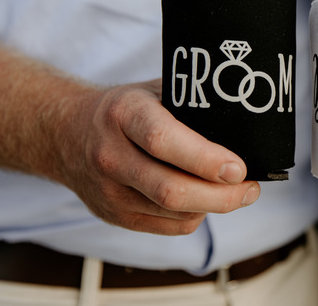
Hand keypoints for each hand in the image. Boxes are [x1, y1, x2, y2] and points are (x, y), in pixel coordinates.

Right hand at [60, 79, 259, 234]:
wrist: (67, 133)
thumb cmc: (125, 110)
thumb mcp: (154, 90)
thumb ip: (192, 103)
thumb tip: (245, 122)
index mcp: (124, 114)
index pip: (163, 142)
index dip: (205, 159)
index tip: (238, 168)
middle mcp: (111, 154)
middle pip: (171, 190)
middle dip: (222, 196)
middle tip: (251, 189)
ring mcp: (109, 190)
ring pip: (174, 214)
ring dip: (214, 207)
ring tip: (238, 193)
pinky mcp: (113, 215)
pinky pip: (168, 227)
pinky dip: (195, 217)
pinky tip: (206, 201)